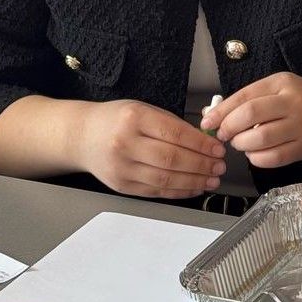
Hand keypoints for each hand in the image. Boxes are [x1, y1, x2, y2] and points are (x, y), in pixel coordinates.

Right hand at [75, 100, 225, 198]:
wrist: (82, 137)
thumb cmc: (115, 120)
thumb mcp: (142, 109)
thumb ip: (171, 124)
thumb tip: (204, 140)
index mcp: (134, 118)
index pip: (175, 134)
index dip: (200, 144)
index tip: (218, 149)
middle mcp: (126, 144)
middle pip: (171, 159)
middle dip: (201, 165)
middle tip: (219, 166)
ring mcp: (122, 168)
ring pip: (165, 179)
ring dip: (194, 182)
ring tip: (211, 179)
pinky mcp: (122, 186)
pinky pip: (155, 191)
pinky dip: (178, 192)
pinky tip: (193, 188)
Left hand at [201, 74, 301, 167]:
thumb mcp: (279, 87)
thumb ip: (250, 98)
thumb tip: (215, 113)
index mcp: (283, 83)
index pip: (245, 96)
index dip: (221, 111)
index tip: (207, 121)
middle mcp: (293, 103)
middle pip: (250, 116)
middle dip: (229, 128)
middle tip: (224, 134)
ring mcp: (301, 126)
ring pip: (260, 140)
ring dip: (242, 145)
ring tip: (241, 143)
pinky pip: (273, 158)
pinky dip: (257, 158)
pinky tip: (255, 153)